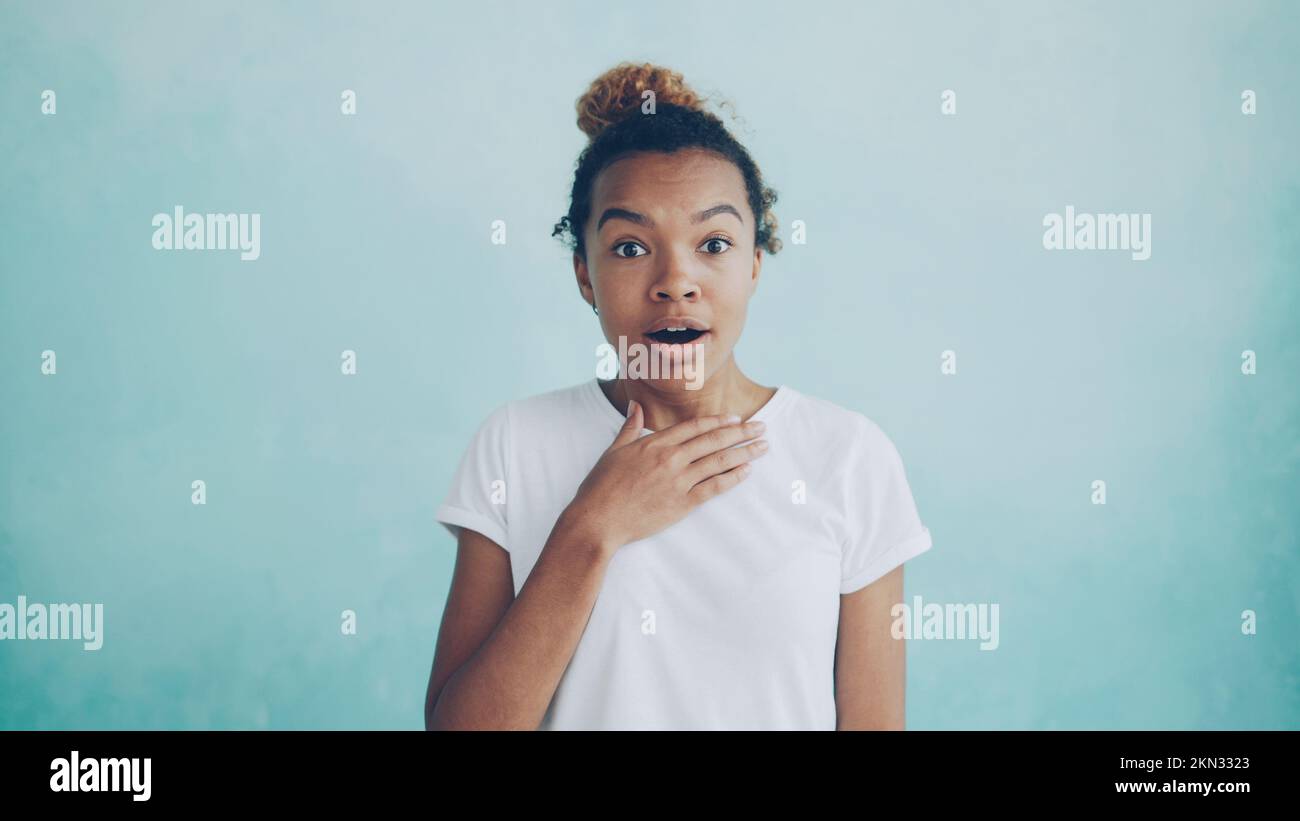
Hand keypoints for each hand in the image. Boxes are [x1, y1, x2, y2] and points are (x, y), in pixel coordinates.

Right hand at [560, 400, 768, 552]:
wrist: (597, 520)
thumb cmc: (600, 487)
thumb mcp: (613, 451)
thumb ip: (629, 427)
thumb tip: (635, 405)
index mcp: (654, 443)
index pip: (694, 426)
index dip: (717, 421)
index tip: (735, 418)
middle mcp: (670, 458)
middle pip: (713, 440)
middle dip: (741, 432)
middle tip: (761, 427)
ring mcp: (677, 481)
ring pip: (718, 461)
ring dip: (744, 452)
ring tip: (763, 447)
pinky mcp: (682, 504)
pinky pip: (714, 487)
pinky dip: (732, 478)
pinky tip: (747, 471)